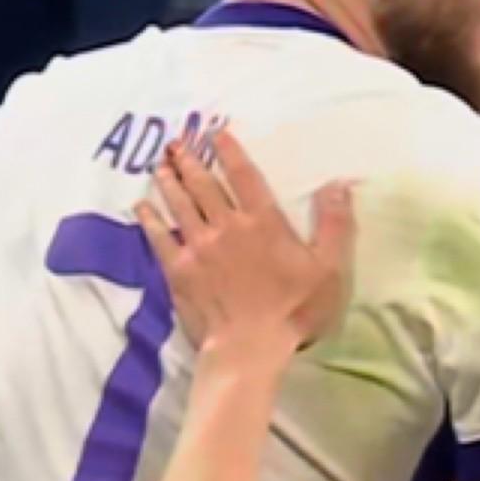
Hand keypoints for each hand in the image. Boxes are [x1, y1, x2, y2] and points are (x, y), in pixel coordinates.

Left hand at [140, 129, 357, 361]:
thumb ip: (334, 223)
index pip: (244, 175)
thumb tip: (338, 183)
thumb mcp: (329, 267)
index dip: (229, 151)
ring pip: (180, 204)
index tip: (215, 133)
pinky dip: (149, 219)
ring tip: (160, 165)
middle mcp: (227, 225)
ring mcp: (199, 246)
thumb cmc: (295, 310)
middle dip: (189, 160)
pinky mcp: (179, 270)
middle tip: (175, 143)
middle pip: (204, 184)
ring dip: (169, 182)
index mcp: (263, 221)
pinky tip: (141, 206)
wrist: (251, 347)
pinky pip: (159, 237)